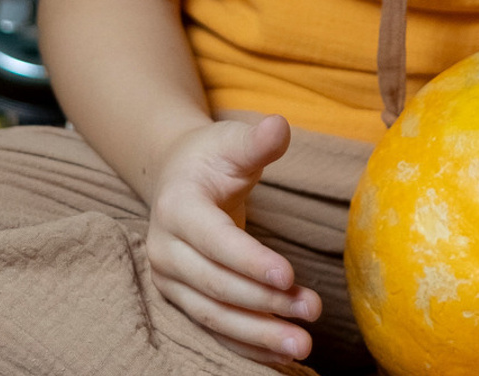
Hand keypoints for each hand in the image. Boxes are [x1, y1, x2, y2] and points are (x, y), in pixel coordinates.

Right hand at [145, 115, 322, 364]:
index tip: (289, 275)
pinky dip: (248, 344)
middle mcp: (166, 251)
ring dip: (260, 334)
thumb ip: (256, 141)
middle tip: (311, 310)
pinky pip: (215, 328)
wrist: (176, 177)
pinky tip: (281, 352)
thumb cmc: (211, 158)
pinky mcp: (182, 300)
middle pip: (217, 286)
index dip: (250, 261)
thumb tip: (279, 127)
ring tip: (302, 344)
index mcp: (177, 208)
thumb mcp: (231, 142)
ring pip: (215, 316)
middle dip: (266, 302)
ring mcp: (170, 281)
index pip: (215, 242)